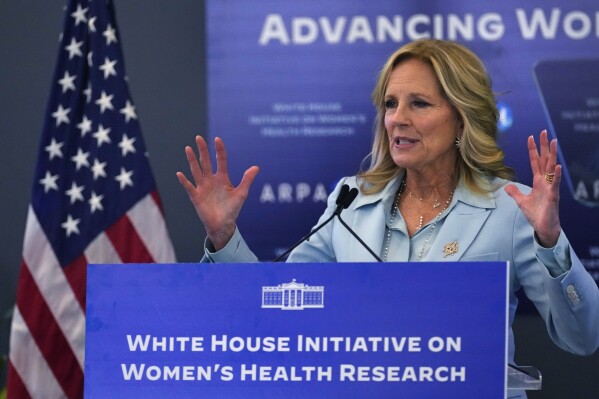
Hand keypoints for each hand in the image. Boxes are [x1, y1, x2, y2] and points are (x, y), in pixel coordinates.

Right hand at [176, 136, 259, 249]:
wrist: (223, 224)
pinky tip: (180, 174)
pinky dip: (185, 181)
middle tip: (199, 137)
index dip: (219, 150)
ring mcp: (202, 187)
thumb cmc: (232, 209)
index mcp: (222, 178)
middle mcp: (211, 180)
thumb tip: (256, 167)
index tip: (218, 139)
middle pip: (205, 162)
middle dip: (203, 150)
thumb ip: (247, 180)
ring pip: (196, 171)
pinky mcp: (196, 197)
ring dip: (192, 160)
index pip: (220, 160)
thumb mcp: (241, 193)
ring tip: (188, 148)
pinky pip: (189, 187)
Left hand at [505, 130, 560, 246]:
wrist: (544, 227)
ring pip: (551, 167)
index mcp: (538, 182)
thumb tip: (507, 185)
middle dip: (544, 146)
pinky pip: (554, 183)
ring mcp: (550, 188)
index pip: (535, 162)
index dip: (533, 150)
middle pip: (544, 160)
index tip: (531, 137)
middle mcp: (545, 182)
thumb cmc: (536, 214)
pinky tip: (556, 166)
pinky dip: (555, 175)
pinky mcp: (553, 196)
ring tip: (553, 141)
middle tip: (544, 131)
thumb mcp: (521, 202)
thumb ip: (515, 193)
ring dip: (552, 155)